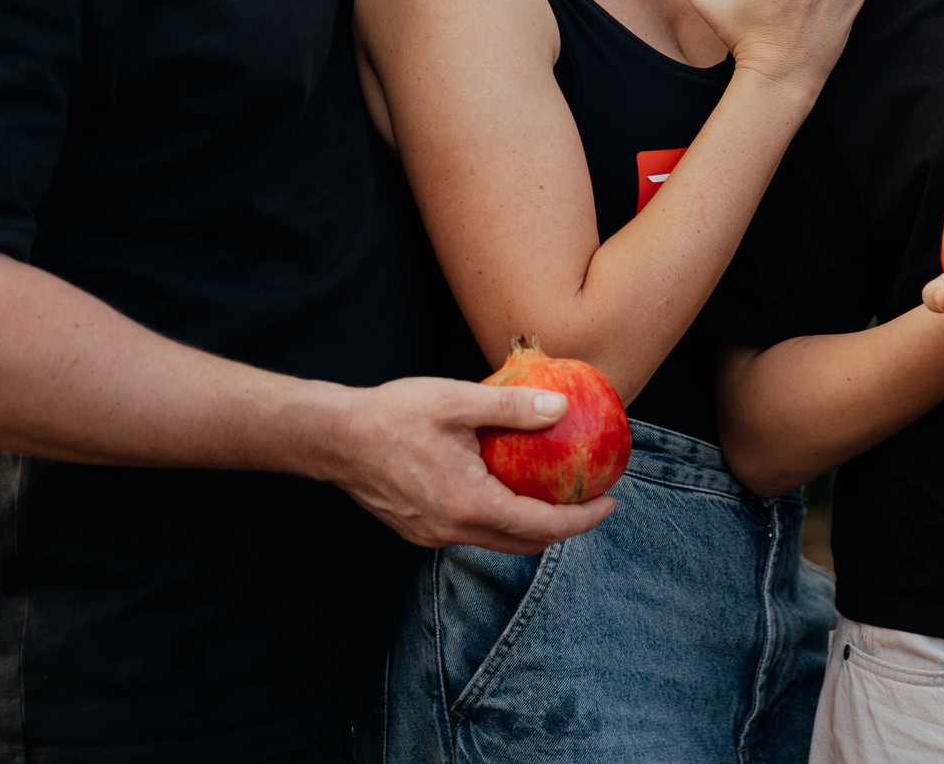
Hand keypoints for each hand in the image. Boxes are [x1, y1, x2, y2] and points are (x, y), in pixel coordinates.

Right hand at [317, 375, 617, 554]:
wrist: (333, 439)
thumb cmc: (392, 414)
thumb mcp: (456, 401)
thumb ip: (511, 407)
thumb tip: (560, 408)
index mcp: (469, 505)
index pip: (542, 526)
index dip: (582, 519)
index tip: (610, 501)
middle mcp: (453, 530)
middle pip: (524, 543)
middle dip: (564, 528)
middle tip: (590, 498)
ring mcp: (433, 535)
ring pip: (497, 540)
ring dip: (531, 524)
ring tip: (554, 493)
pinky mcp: (420, 530)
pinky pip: (472, 531)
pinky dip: (500, 517)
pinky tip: (505, 486)